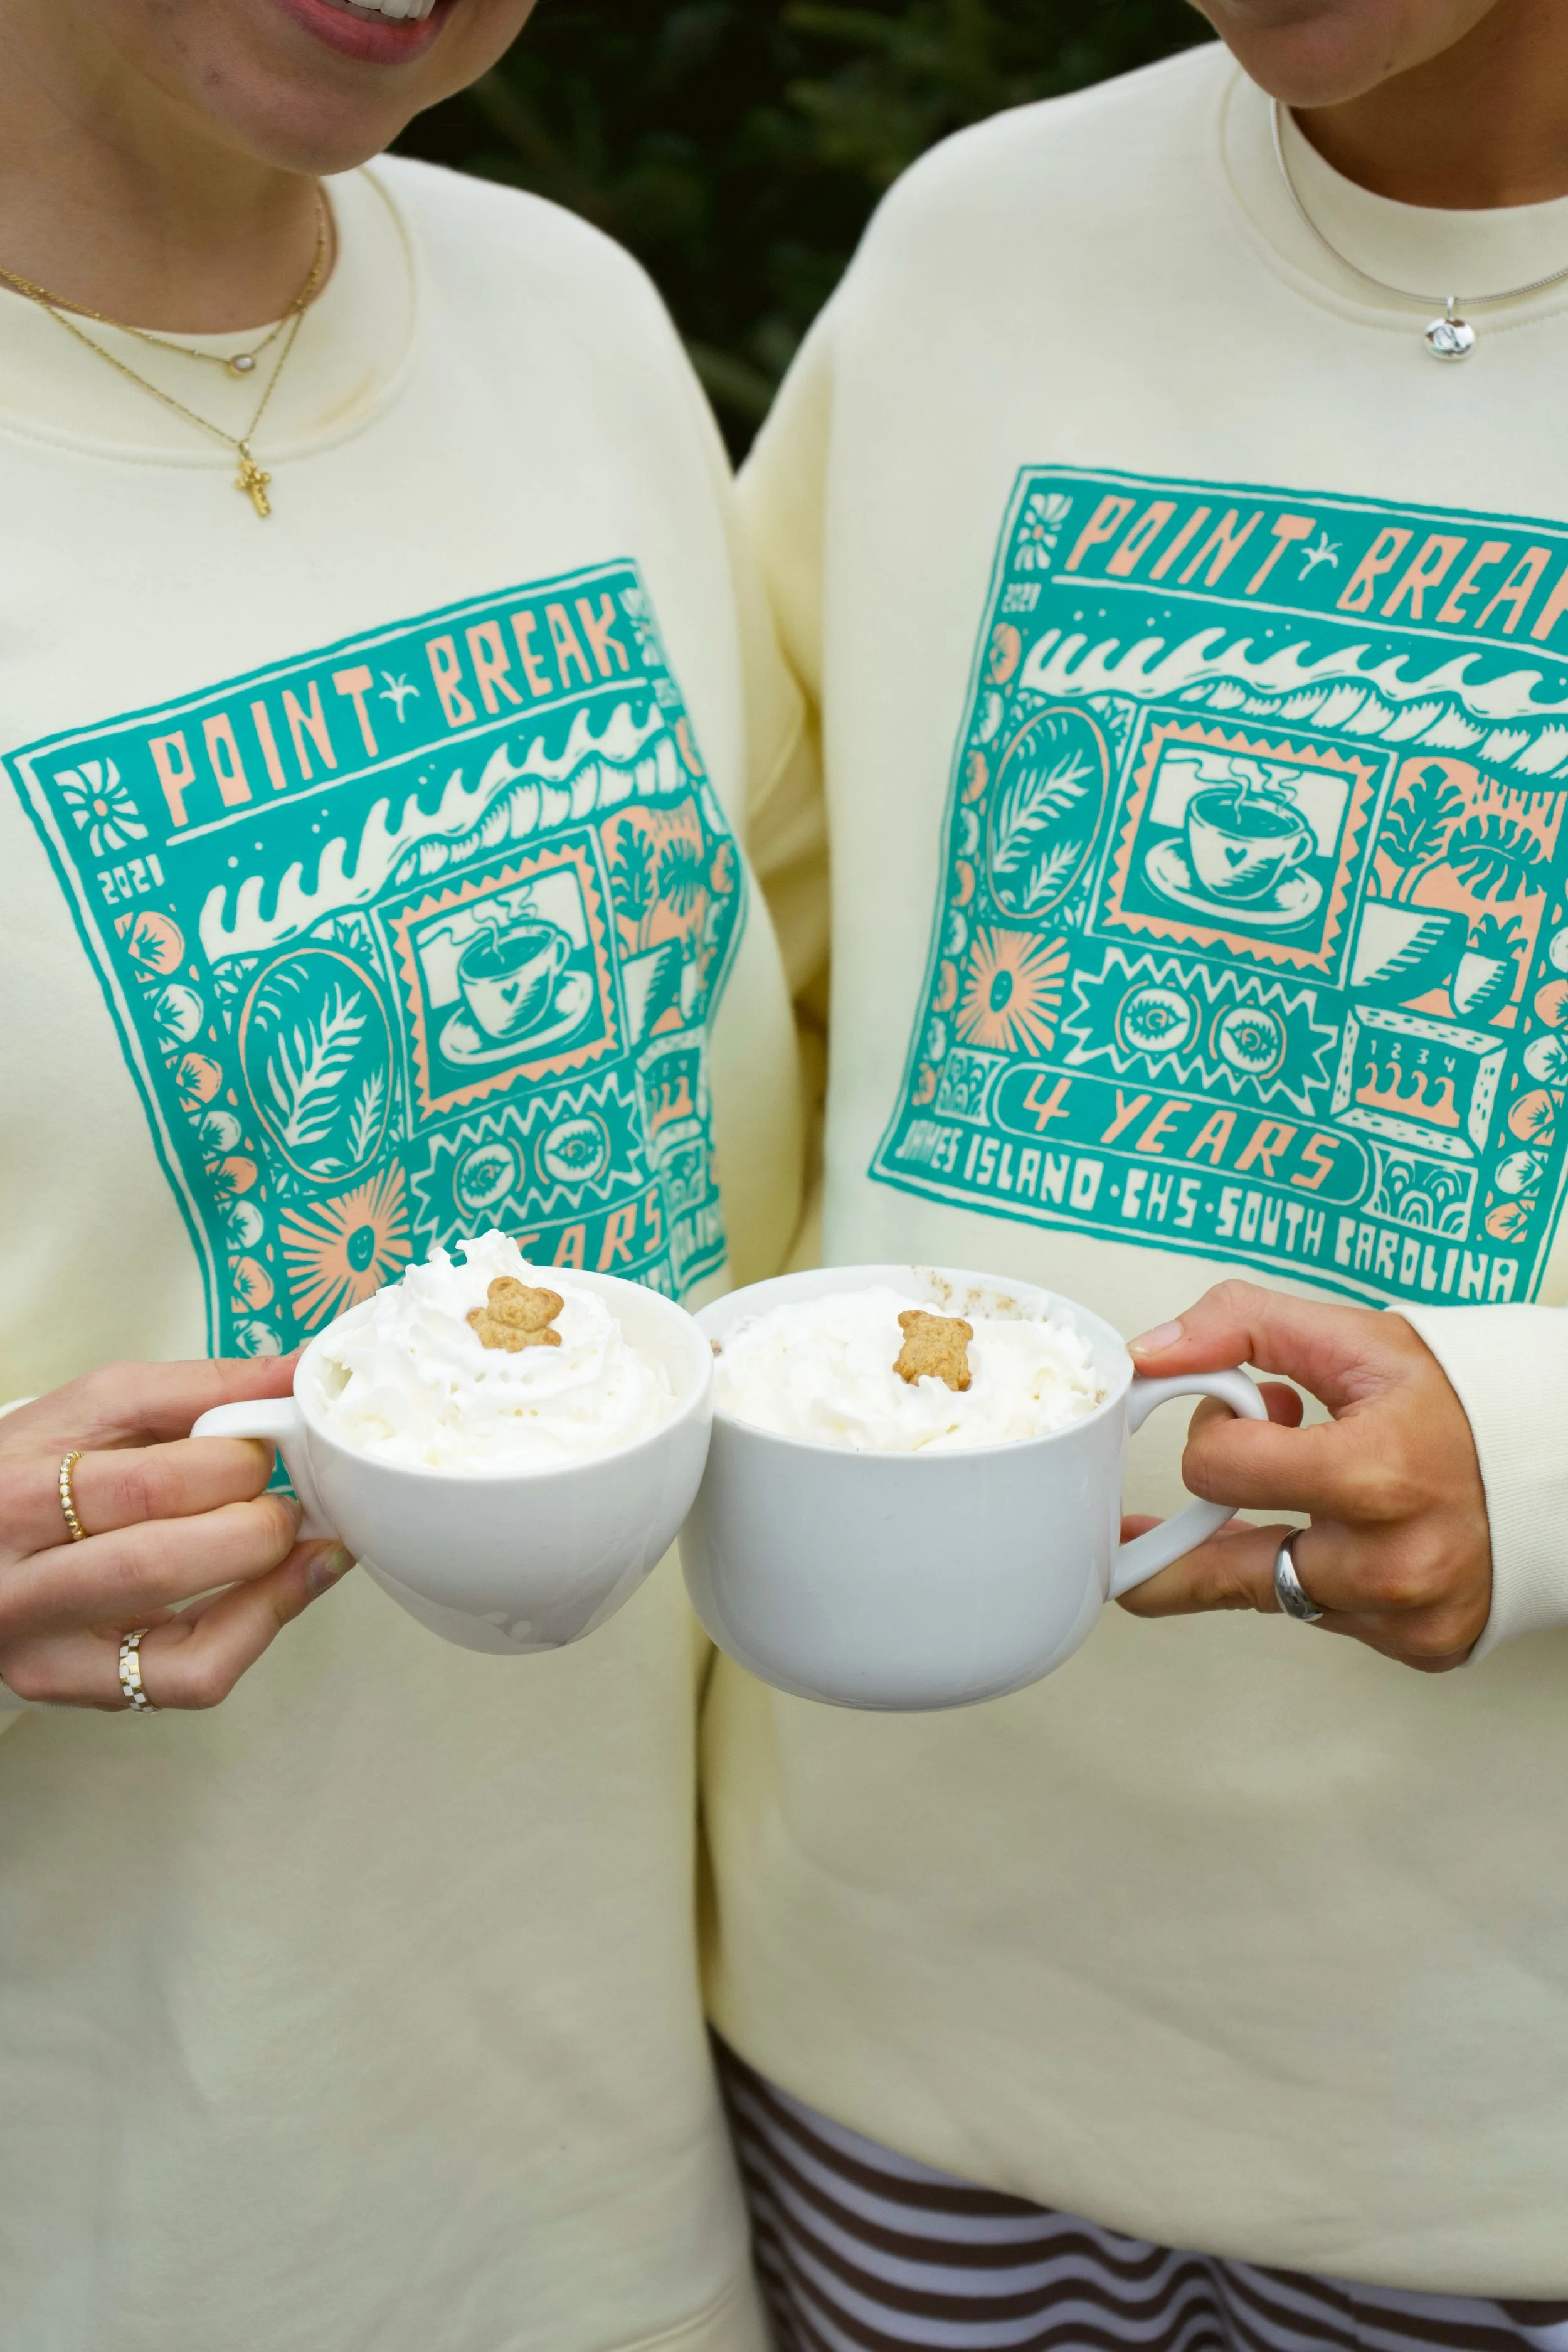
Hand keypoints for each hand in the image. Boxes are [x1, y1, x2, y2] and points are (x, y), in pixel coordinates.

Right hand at [0, 1358, 350, 1710]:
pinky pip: (189, 1682)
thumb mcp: (100, 1406)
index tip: (264, 1448)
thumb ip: (200, 1388)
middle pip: (161, 1565)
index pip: (146, 1487)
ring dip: (273, 1592)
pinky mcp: (78, 1690)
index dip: (232, 1466)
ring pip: (185, 1649)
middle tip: (284, 1502)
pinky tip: (278, 1593)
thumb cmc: (39, 1463)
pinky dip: (254, 1636)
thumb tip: (298, 1372)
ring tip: (303, 1550)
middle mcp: (18, 1587)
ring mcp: (46, 1652)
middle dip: (255, 1529)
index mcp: (16, 1497)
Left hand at [1117, 1280, 1491, 1672]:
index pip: (1215, 1469)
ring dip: (1266, 1547)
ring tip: (1300, 1497)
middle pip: (1219, 1567)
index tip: (1253, 1413)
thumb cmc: (1459, 1400)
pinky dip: (1322, 1578)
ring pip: (1268, 1592)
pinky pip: (1325, 1619)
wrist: (1558, 1464)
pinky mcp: (1420, 1647)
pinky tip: (1353, 1537)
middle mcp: (1389, 1562)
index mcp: (1374, 1475)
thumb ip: (1243, 1326)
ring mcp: (1406, 1617)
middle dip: (1203, 1519)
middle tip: (1187, 1503)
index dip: (1216, 1433)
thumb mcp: (1356, 1338)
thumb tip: (1151, 1353)